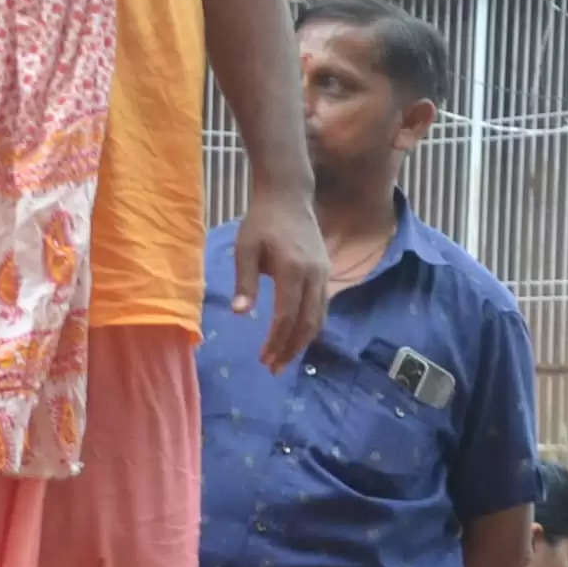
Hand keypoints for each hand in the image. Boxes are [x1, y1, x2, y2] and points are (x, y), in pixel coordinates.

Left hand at [230, 188, 332, 370]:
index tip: (264, 360)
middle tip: (275, 369)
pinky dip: (310, 326)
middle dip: (291, 349)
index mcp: (292, 269)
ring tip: (284, 360)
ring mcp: (323, 274)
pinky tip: (296, 338)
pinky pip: (322, 307)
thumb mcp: (245, 248)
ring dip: (302, 342)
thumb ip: (245, 281)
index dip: (276, 341)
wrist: (288, 197)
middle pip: (307, 323)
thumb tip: (241, 314)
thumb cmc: (261, 222)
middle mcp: (314, 275)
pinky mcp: (325, 273)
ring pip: (318, 318)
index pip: (286, 316)